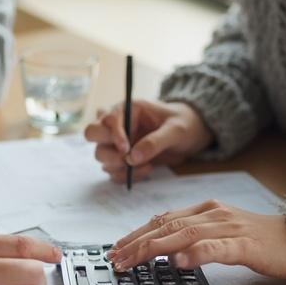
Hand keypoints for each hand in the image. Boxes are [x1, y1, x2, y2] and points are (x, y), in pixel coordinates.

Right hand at [84, 100, 212, 181]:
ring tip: (146, 166)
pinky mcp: (123, 158)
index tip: (126, 150)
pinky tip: (147, 170)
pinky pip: (112, 170)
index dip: (113, 135)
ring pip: (101, 155)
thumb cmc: (185, 124)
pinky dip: (125, 176)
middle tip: (127, 159)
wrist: (193, 134)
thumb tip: (131, 158)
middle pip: (92, 135)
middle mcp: (118, 124)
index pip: (106, 119)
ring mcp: (118, 142)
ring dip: (119, 166)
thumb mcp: (176, 131)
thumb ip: (154, 142)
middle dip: (107, 151)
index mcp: (128, 109)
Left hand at [109, 200, 285, 279]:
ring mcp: (229, 228)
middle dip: (136, 243)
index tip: (116, 248)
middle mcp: (214, 214)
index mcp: (207, 210)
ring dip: (154, 249)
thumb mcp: (223, 234)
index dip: (136, 234)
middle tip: (115, 259)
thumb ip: (196, 238)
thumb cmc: (262, 239)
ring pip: (184, 234)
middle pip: (166, 227)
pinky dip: (195, 254)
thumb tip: (165, 253)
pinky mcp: (246, 244)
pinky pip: (217, 248)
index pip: (163, 220)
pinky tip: (179, 263)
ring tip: (134, 260)